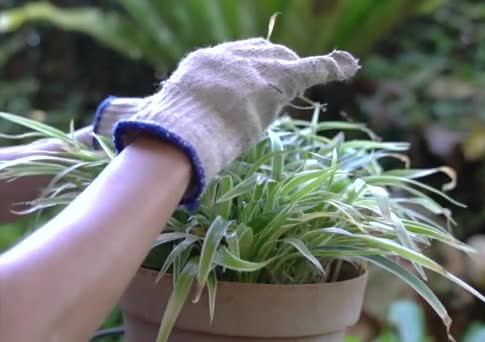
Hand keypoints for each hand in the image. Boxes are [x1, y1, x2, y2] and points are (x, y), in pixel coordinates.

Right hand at [95, 38, 358, 208]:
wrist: (180, 134)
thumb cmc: (160, 135)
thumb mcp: (143, 122)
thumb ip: (129, 119)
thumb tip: (91, 132)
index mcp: (202, 64)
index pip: (230, 59)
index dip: (245, 67)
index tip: (250, 78)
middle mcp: (230, 58)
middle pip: (261, 55)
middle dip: (275, 64)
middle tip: (287, 74)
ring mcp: (255, 68)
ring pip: (287, 63)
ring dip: (302, 69)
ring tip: (329, 68)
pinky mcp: (277, 82)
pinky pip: (312, 69)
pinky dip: (333, 66)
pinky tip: (351, 65)